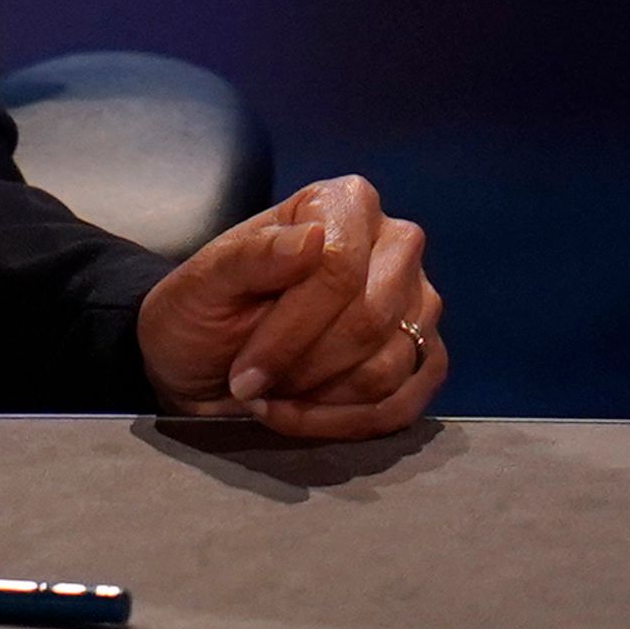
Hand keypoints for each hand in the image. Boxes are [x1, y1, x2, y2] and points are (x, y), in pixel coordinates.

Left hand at [136, 175, 444, 440]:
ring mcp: (418, 302)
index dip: (291, 331)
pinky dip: (346, 424)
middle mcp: (395, 245)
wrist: (204, 360)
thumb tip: (310, 237)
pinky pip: (403, 405)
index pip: (340, 268)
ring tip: (273, 394)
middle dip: (303, 367)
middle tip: (252, 384)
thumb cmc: (203, 312)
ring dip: (319, 399)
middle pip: (370, 320)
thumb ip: (251, 257)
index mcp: (343, 204)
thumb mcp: (205, 282)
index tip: (244, 371)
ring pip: (387, 368)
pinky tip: (302, 415)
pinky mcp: (426, 357)